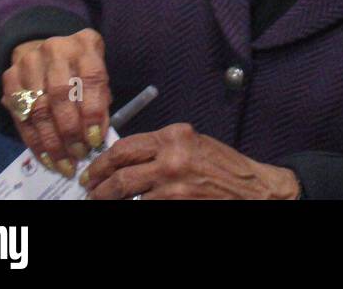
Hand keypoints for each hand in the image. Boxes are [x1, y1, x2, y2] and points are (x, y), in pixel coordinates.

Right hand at [0, 29, 110, 177]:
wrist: (45, 51)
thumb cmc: (80, 69)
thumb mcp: (97, 74)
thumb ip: (100, 100)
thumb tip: (96, 136)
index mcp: (84, 44)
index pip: (91, 78)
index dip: (93, 111)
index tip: (95, 138)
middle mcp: (55, 49)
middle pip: (60, 94)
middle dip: (70, 130)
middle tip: (79, 154)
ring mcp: (29, 62)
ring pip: (38, 109)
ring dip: (52, 142)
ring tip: (65, 163)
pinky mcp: (10, 78)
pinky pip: (21, 116)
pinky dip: (35, 142)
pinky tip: (47, 158)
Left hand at [81, 123, 299, 199]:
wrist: (252, 190)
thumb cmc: (225, 167)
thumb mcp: (193, 144)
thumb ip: (163, 146)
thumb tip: (128, 158)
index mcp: (174, 136)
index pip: (124, 148)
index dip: (102, 162)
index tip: (93, 171)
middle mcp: (171, 157)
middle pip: (119, 173)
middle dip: (98, 186)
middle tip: (90, 191)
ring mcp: (172, 186)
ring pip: (126, 196)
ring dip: (110, 201)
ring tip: (103, 202)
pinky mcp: (174, 204)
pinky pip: (143, 207)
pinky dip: (133, 206)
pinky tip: (130, 206)